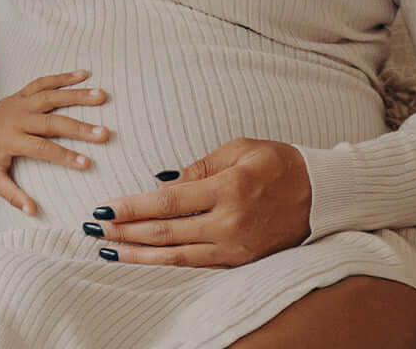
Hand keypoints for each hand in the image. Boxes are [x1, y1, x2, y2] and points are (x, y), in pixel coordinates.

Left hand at [0, 69, 109, 216]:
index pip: (42, 148)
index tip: (88, 163)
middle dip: (80, 127)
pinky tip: (85, 74)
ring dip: (77, 95)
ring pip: (52, 96)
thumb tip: (32, 212)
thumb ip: (12, 194)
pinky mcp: (24, 92)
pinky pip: (45, 81)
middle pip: (52, 122)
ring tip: (102, 96)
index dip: (65, 156)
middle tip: (104, 133)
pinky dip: (64, 77)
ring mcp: (23, 102)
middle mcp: (19, 118)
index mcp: (12, 139)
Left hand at [87, 137, 311, 266]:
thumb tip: (162, 184)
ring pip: (177, 256)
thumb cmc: (279, 163)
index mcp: (228, 189)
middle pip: (165, 232)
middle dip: (125, 232)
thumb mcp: (239, 150)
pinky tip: (145, 260)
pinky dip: (167, 263)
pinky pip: (197, 266)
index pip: (167, 202)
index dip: (131, 207)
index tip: (103, 209)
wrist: (322, 194)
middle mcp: (230, 223)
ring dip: (139, 255)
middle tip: (94, 231)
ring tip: (109, 252)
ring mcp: (235, 247)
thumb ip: (198, 167)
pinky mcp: (240, 261)